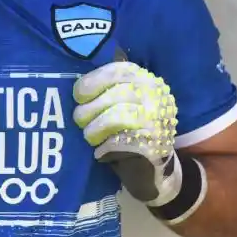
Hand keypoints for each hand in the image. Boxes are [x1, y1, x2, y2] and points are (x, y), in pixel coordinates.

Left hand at [73, 61, 179, 203]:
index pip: (119, 71)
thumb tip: (94, 68)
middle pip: (114, 94)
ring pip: (114, 117)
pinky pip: (119, 141)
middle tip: (79, 119)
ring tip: (89, 135)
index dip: (94, 80)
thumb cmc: (129, 130)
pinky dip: (104, 145)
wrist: (151, 169)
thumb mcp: (124, 101)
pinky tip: (100, 150)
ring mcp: (157, 121)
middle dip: (90, 108)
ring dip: (94, 128)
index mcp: (148, 81)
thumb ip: (111, 84)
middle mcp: (157, 98)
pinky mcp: (152, 145)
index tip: (79, 94)